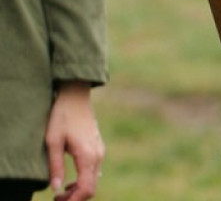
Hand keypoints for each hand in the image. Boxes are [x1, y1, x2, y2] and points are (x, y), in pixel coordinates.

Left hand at [46, 82, 102, 200]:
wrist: (76, 96)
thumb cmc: (62, 117)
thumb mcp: (53, 142)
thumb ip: (55, 166)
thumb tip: (56, 189)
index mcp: (88, 155)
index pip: (86, 188)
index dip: (73, 200)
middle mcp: (98, 155)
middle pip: (91, 188)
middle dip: (75, 198)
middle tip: (56, 199)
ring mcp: (100, 151)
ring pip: (93, 181)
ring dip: (78, 191)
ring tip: (60, 193)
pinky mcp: (98, 148)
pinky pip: (94, 172)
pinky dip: (83, 181)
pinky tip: (70, 181)